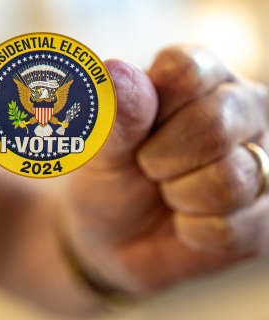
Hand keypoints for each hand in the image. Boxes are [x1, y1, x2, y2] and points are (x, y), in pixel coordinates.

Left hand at [66, 46, 268, 294]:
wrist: (118, 234)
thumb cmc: (111, 177)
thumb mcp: (101, 149)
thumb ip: (114, 115)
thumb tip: (118, 70)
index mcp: (197, 77)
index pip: (186, 71)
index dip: (152, 111)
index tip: (136, 132)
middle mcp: (238, 108)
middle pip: (214, 126)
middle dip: (161, 160)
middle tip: (148, 167)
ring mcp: (260, 157)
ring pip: (230, 179)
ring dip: (179, 196)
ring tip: (168, 193)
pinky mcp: (264, 212)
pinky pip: (231, 227)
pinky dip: (191, 231)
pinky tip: (184, 221)